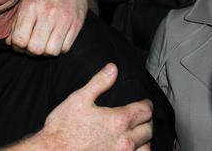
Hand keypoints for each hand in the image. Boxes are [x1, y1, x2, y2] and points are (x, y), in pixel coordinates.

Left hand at [6, 0, 89, 55]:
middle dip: (30, 51)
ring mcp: (64, 20)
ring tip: (43, 43)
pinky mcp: (76, 24)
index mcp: (31, 6)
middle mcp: (48, 14)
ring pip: (51, 52)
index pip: (20, 39)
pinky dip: (58, 49)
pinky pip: (65, 48)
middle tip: (30, 44)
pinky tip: (54, 40)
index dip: (17, 46)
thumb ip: (17, 21)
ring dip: (45, 52)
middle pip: (35, 49)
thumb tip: (10, 43)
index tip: (19, 42)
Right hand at [33, 63, 152, 149]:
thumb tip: (112, 69)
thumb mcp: (79, 99)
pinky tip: (130, 149)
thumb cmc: (63, 128)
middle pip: (148, 129)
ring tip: (137, 134)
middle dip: (146, 120)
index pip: (144, 111)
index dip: (146, 104)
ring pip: (146, 148)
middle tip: (142, 116)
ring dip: (144, 139)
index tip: (145, 103)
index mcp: (118, 121)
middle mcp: (125, 141)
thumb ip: (99, 82)